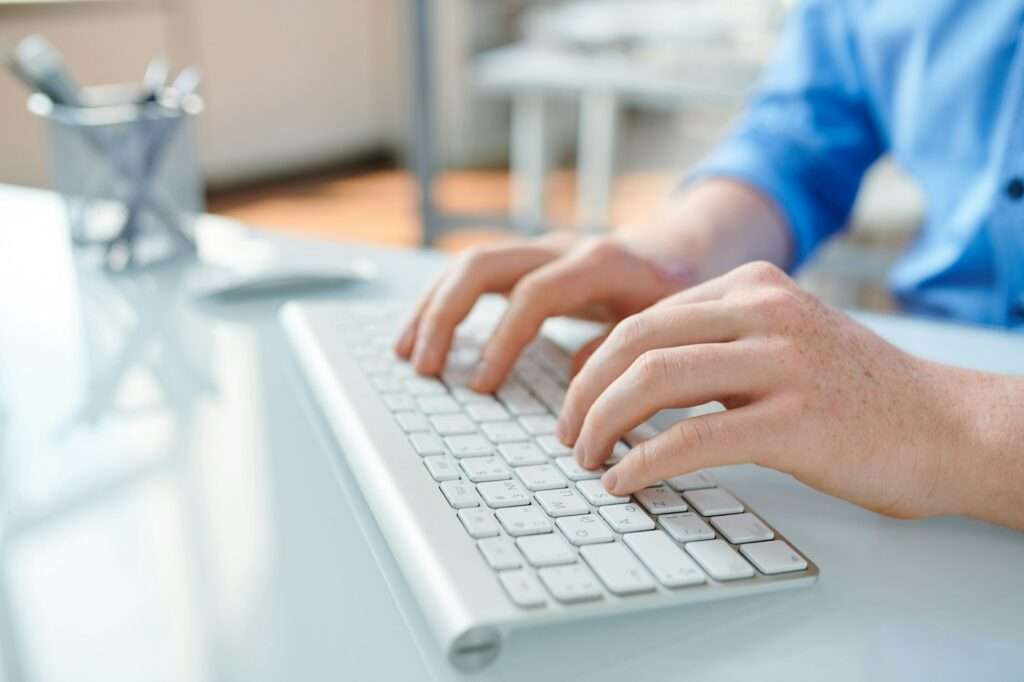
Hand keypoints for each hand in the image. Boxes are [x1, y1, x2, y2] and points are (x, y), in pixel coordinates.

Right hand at [395, 233, 694, 391]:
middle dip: (446, 316)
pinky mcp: (528, 262)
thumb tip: (577, 388)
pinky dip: (443, 301)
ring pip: (470, 264)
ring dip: (432, 307)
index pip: (533, 295)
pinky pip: (474, 274)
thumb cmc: (673, 292)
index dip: (502, 340)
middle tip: (424, 369)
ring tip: (405, 353)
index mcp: (599, 263)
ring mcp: (540, 252)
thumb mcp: (664, 323)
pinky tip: (423, 334)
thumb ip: (623, 349)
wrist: (678, 249)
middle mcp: (561, 249)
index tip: (480, 387)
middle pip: (484, 265)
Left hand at [557, 261, 967, 519]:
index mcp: (755, 285)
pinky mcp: (795, 420)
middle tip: (567, 434)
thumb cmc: (860, 395)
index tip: (575, 401)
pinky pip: (692, 438)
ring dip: (601, 425)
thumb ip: (719, 345)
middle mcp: (764, 310)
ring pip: (652, 381)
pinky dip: (643, 463)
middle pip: (634, 341)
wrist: (950, 427)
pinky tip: (623, 483)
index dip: (594, 363)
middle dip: (584, 392)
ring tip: (584, 460)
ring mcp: (782, 362)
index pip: (645, 316)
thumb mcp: (786, 342)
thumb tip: (633, 379)